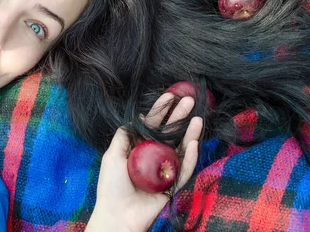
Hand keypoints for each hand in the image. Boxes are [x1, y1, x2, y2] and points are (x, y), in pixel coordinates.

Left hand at [85, 94, 203, 231]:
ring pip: (182, 149)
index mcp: (140, 148)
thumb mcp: (112, 154)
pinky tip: (195, 143)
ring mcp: (166, 170)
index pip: (153, 125)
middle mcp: (155, 156)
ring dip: (190, 133)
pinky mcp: (173, 185)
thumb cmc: (111, 185)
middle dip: (179, 116)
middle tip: (190, 100)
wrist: (117, 215)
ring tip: (197, 119)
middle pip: (170, 133)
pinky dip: (191, 157)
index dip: (161, 110)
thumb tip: (138, 116)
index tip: (171, 95)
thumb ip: (124, 135)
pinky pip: (185, 170)